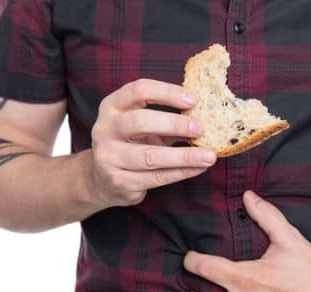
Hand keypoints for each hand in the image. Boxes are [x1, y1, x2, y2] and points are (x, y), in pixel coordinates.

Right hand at [89, 79, 216, 207]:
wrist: (101, 180)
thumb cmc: (131, 144)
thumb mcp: (141, 125)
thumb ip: (166, 118)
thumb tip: (205, 115)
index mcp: (112, 107)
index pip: (138, 91)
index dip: (167, 93)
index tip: (193, 100)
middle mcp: (105, 130)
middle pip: (140, 121)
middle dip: (174, 124)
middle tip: (201, 128)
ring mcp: (109, 157)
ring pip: (150, 156)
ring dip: (184, 156)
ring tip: (209, 156)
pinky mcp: (119, 182)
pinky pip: (156, 178)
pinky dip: (181, 173)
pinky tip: (197, 168)